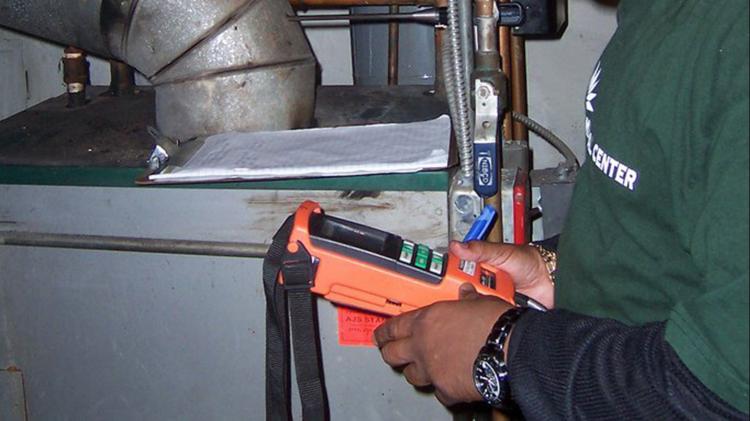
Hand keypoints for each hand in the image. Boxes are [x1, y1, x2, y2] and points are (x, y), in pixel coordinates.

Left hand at [374, 285, 512, 406]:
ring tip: (425, 368)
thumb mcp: (480, 302)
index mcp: (428, 320)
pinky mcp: (444, 390)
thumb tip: (466, 293)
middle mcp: (423, 345)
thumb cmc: (496, 324)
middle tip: (393, 352)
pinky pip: (438, 393)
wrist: (510, 350)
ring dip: (416, 372)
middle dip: (390, 353)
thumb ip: (467, 300)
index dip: (384, 332)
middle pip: (392, 353)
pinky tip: (452, 383)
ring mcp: (432, 369)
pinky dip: (443, 389)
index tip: (379, 335)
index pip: (394, 327)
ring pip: (410, 375)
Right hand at [450, 241, 554, 308]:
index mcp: (479, 267)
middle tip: (467, 293)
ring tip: (486, 302)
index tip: (434, 283)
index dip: (443, 279)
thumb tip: (457, 245)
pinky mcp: (498, 313)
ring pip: (472, 307)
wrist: (554, 282)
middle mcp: (482, 284)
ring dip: (475, 308)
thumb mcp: (504, 253)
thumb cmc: (531, 263)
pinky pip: (486, 318)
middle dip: (460, 296)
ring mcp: (490, 299)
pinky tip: (488, 315)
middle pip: (459, 293)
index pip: (453, 273)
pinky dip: (487, 318)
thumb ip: (481, 250)